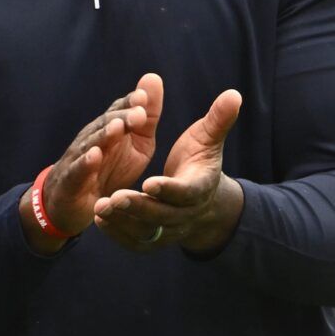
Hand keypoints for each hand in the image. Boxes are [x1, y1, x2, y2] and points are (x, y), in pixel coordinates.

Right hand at [24, 74, 162, 252]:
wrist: (76, 204)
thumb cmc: (109, 170)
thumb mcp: (137, 145)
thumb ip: (147, 117)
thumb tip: (153, 77)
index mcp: (110, 131)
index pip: (118, 111)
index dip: (130, 104)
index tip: (144, 97)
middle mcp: (92, 139)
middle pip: (106, 124)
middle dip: (122, 117)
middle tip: (139, 113)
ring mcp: (79, 158)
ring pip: (91, 143)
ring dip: (104, 135)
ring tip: (117, 127)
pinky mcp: (71, 181)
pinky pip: (78, 170)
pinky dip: (85, 163)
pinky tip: (94, 156)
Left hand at [93, 88, 244, 254]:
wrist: (201, 202)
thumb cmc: (199, 163)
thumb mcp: (208, 141)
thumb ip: (218, 120)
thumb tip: (234, 94)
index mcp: (199, 188)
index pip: (185, 193)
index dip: (169, 189)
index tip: (149, 182)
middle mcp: (185, 214)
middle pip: (162, 215)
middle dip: (139, 207)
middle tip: (114, 197)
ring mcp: (169, 230)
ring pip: (146, 231)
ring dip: (123, 221)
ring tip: (100, 206)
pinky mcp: (153, 240)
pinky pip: (135, 242)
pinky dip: (118, 233)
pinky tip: (100, 219)